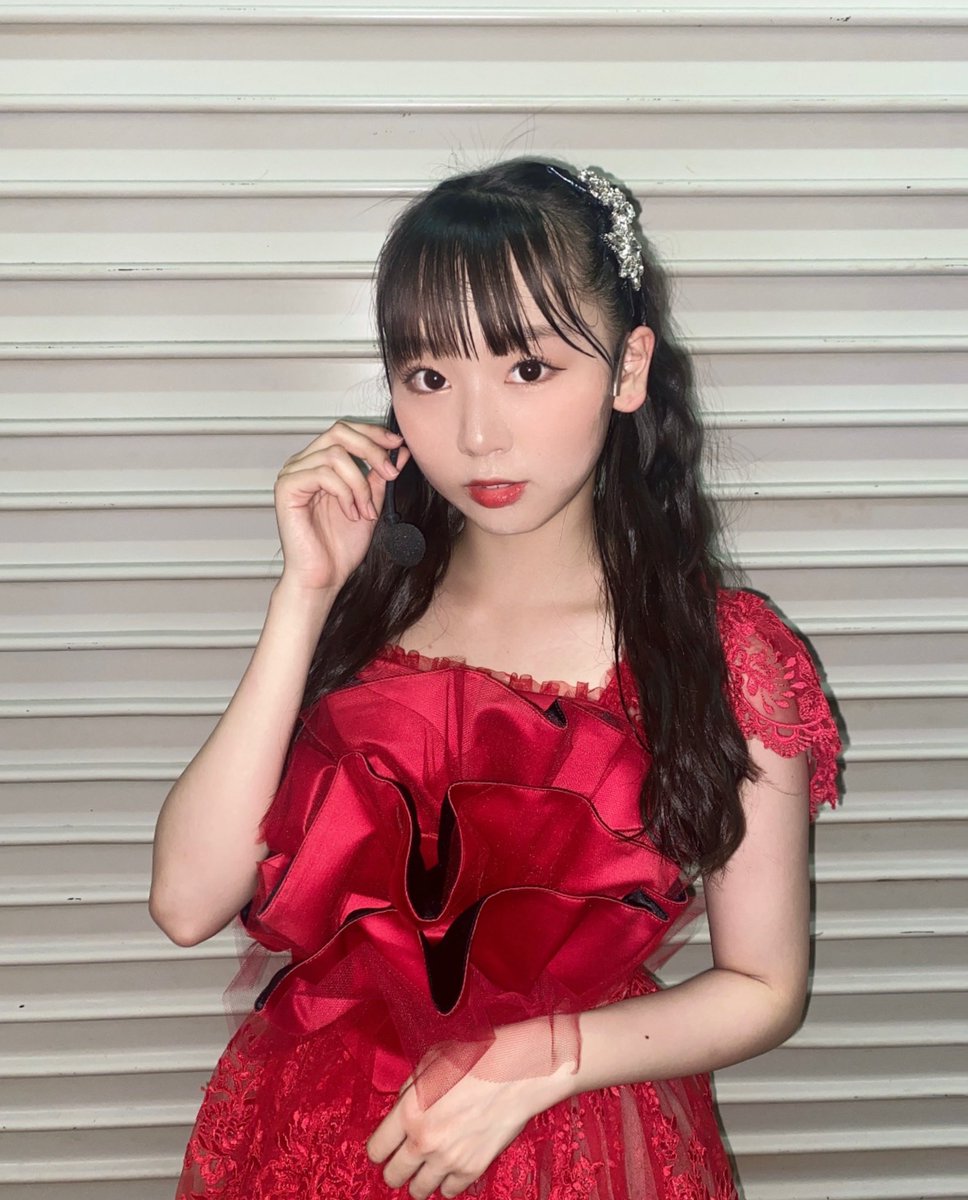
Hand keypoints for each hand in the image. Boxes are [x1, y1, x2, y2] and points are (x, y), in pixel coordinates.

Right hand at [273, 419, 411, 591]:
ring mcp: (292, 474)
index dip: (373, 433)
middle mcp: (303, 464)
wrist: (324, 577)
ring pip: (335, 455)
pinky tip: (350, 513)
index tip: (398, 445)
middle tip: (391, 473)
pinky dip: (344, 493)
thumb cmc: (340, 547)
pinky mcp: (287, 488)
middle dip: (371, 450)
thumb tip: (400, 450)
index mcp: (320, 464)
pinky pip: (322, 474)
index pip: (344, 431)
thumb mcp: (370, 503)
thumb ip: (381, 476)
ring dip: (360, 484)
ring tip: (366, 510)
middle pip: (338, 433)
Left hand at [366, 1067, 535, 1198]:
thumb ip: (410, 1089)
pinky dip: (447, 1183)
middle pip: (393, 1177)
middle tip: (404, 1161)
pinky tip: (450, 1168)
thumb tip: (402, 1106)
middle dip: (396, 1169)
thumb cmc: (478, 1059)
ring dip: (420, 1180)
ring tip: (426, 1168)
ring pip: (419, 1191)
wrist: (517, 1072)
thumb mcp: (431, 1061)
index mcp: (409, 1112)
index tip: (385, 1148)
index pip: (376, 1150)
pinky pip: (449, 1191)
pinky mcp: (472, 1169)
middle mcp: (424, 1140)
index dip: (379, 1149)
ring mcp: (448, 1159)